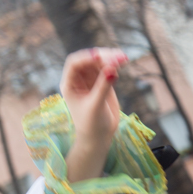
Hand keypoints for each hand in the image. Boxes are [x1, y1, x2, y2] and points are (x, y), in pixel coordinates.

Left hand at [61, 48, 128, 181]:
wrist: (99, 137)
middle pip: (89, 60)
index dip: (87, 57)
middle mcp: (78, 80)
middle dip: (103, 56)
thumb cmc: (91, 125)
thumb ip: (103, 87)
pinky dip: (115, 64)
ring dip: (111, 57)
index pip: (75, 63)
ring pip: (100, 62)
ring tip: (124, 59)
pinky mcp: (103, 82)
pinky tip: (123, 63)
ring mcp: (91, 80)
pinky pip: (109, 67)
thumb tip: (112, 69)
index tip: (100, 57)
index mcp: (69, 84)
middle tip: (118, 59)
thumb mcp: (96, 106)